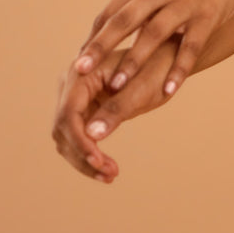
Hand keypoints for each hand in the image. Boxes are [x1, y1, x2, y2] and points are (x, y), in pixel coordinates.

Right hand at [53, 40, 178, 181]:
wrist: (170, 58)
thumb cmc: (159, 67)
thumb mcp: (143, 89)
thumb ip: (117, 109)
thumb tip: (91, 135)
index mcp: (83, 71)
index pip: (68, 113)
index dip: (79, 141)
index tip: (98, 161)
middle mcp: (73, 82)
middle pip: (63, 128)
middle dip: (83, 154)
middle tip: (110, 173)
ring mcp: (76, 96)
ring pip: (67, 137)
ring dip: (84, 159)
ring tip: (111, 174)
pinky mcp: (85, 108)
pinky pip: (79, 136)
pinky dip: (90, 154)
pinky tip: (107, 168)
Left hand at [73, 0, 233, 96]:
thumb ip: (135, 0)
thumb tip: (105, 29)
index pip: (111, 11)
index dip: (94, 38)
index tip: (78, 62)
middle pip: (125, 20)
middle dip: (101, 46)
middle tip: (79, 70)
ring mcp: (185, 1)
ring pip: (154, 33)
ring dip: (134, 61)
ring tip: (117, 87)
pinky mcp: (208, 14)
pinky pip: (190, 46)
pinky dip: (178, 69)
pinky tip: (167, 91)